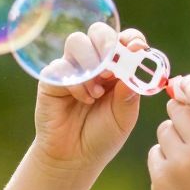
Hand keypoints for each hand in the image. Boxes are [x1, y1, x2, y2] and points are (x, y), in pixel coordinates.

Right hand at [30, 22, 150, 178]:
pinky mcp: (52, 77)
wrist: (75, 157)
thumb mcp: (124, 116)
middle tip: (114, 63)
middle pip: (99, 32)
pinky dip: (77, 82)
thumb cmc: (103, 135)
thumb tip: (135, 63)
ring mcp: (72, 68)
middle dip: (108, 42)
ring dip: (91, 64)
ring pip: (77, 41)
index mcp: (117, 68)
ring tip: (97, 93)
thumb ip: (130, 92)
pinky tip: (84, 100)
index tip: (137, 48)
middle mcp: (95, 63)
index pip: (125, 40)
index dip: (132, 39)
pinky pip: (62, 65)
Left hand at [148, 74, 189, 189]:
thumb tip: (183, 87)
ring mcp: (179, 164)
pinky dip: (164, 160)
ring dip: (173, 138)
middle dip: (181, 115)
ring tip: (189, 162)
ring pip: (165, 130)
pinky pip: (155, 152)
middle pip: (179, 110)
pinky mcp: (160, 179)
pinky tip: (180, 178)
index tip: (185, 85)